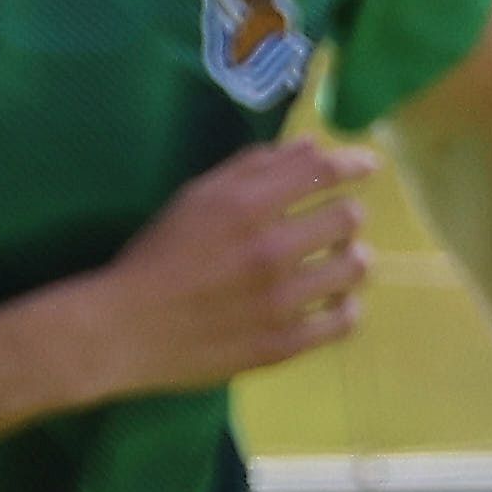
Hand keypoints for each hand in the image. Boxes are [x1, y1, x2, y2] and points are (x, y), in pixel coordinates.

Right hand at [57, 137, 384, 402]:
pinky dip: (346, 307)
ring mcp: (279, 301)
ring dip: (352, 259)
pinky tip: (334, 302)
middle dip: (348, 214)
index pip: (322, 171)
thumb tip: (309, 146)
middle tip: (337, 224)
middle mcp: (269, 249)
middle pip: (348, 217)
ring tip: (338, 263)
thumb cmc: (158, 256)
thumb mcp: (197, 197)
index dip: (353, 163)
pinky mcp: (283, 345)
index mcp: (245, 206)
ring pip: (354, 268)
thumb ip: (253, 169)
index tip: (367, 166)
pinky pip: (343, 322)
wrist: (124, 329)